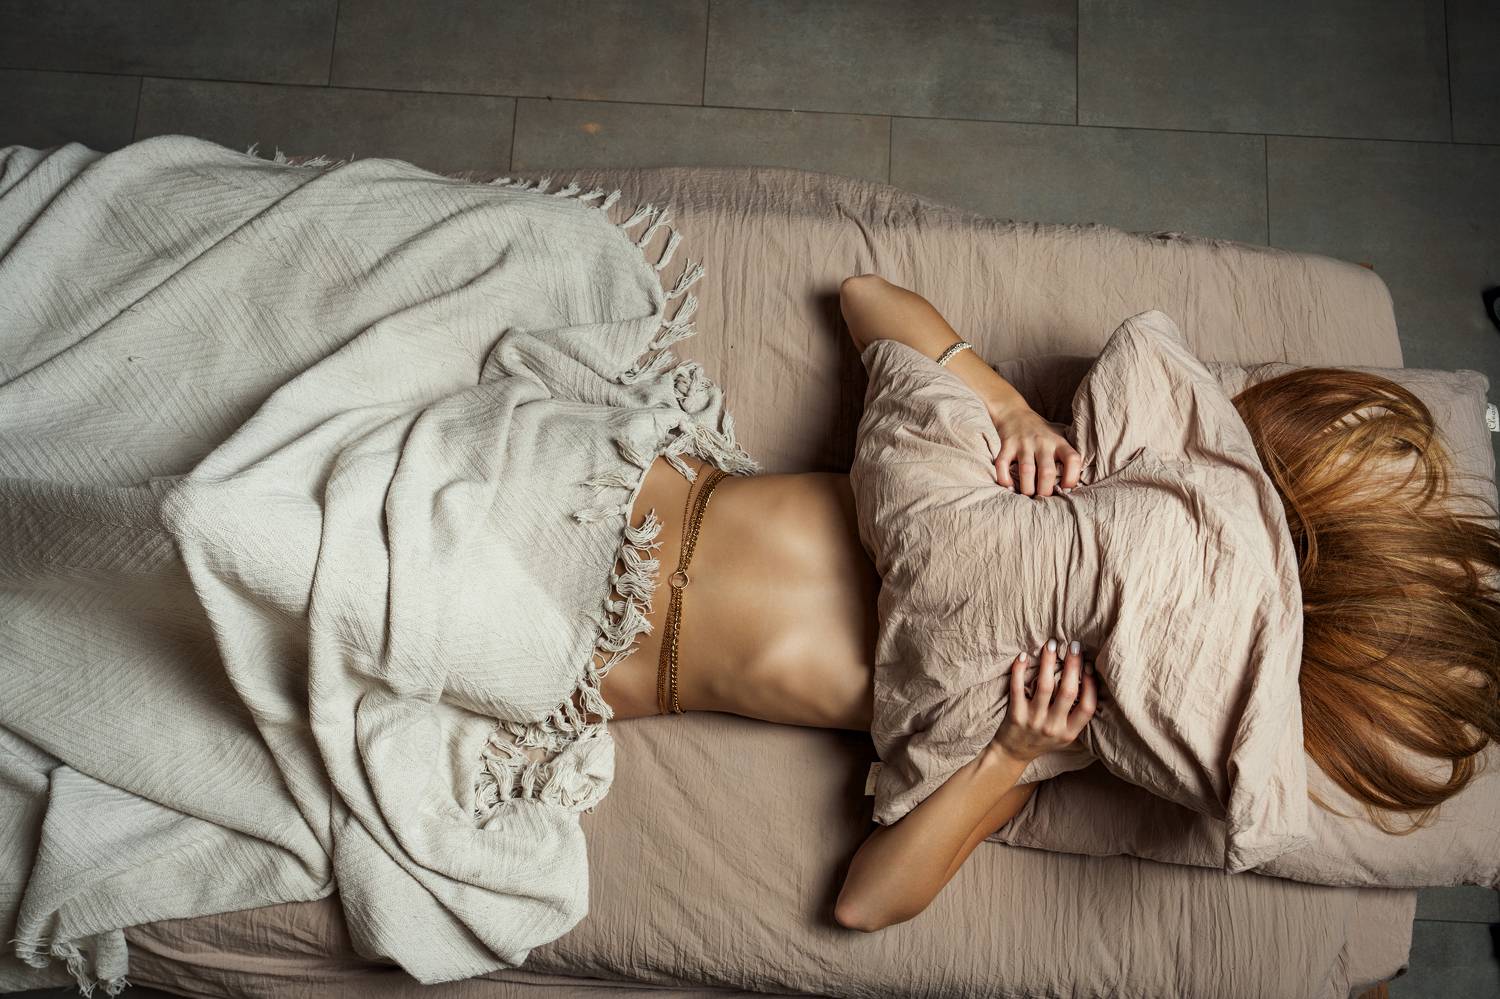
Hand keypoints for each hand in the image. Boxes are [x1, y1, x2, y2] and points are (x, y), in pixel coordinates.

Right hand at [989, 403, 1082, 497]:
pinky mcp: (1007, 445)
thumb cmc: (1041, 432)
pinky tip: (1007, 485)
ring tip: (1027, 495)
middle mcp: (1043, 443)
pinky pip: (1003, 464)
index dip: (1072, 477)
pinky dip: (1003, 478)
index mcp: (1059, 442)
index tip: (1065, 488)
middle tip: (1043, 499)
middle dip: (1045, 491)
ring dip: (1027, 488)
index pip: (1072, 459)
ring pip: (1026, 470)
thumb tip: (1075, 484)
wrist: (1015, 412)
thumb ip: (1066, 455)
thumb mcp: (1059, 436)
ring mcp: (1024, 444)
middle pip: (1047, 471)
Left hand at [992, 638, 1096, 764]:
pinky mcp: (1015, 715)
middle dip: (1073, 665)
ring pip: (1044, 686)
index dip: (1090, 684)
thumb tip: (1089, 681)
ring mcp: (1034, 721)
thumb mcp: (1065, 735)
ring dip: (1049, 662)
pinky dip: (1020, 670)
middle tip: (1074, 645)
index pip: (1087, 706)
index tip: (1089, 665)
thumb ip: (1076, 715)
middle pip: (1068, 692)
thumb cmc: (1042, 740)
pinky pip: (1017, 688)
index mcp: (1069, 732)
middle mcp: (1053, 727)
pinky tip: (1024, 656)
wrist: (1013, 754)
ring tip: (1051, 644)